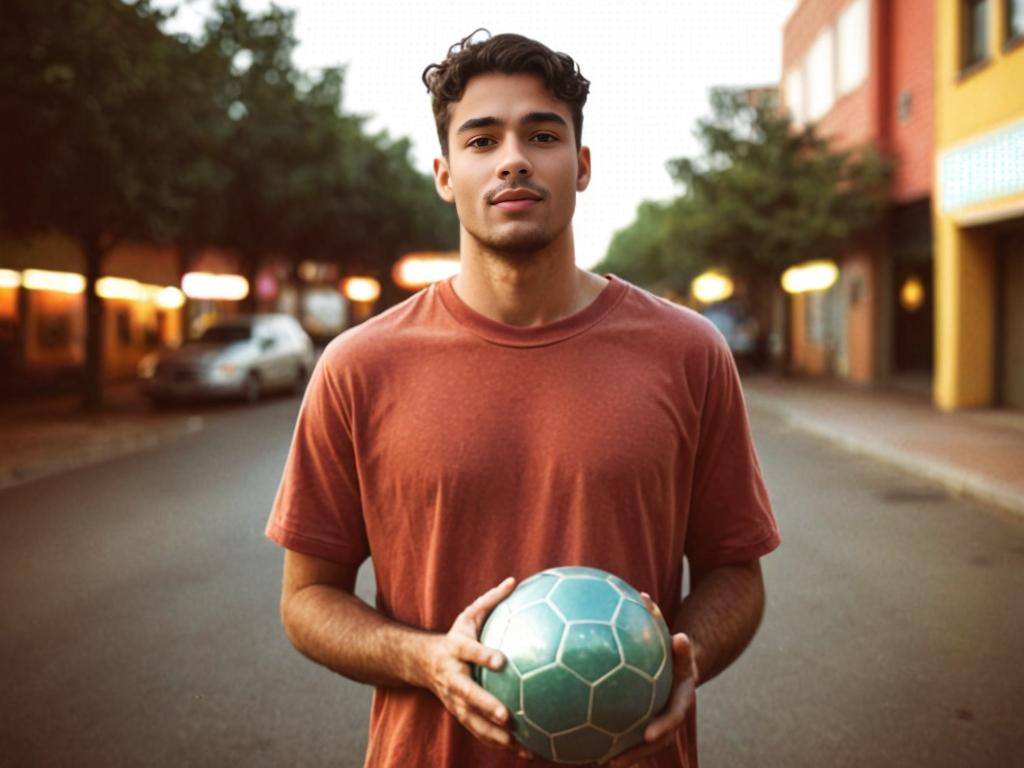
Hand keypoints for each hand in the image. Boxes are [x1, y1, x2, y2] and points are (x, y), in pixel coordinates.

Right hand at [421, 576, 532, 757]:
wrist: (422, 663)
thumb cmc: (455, 636)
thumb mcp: (468, 615)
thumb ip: (491, 600)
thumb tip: (515, 580)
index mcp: (455, 650)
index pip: (469, 651)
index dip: (483, 655)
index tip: (502, 661)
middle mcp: (453, 678)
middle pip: (468, 695)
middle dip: (486, 707)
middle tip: (507, 716)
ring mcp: (454, 700)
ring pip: (473, 721)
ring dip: (495, 736)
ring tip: (521, 745)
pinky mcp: (461, 715)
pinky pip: (480, 732)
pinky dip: (500, 744)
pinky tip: (525, 752)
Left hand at [606, 594, 697, 767]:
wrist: (682, 662)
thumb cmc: (673, 646)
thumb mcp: (673, 635)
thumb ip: (660, 620)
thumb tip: (643, 598)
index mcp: (681, 698)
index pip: (673, 716)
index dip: (661, 727)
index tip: (646, 735)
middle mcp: (671, 714)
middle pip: (655, 742)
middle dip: (635, 755)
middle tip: (613, 763)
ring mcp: (658, 721)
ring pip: (639, 744)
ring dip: (620, 755)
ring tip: (592, 762)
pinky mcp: (643, 721)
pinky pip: (626, 732)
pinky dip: (609, 739)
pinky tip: (581, 743)